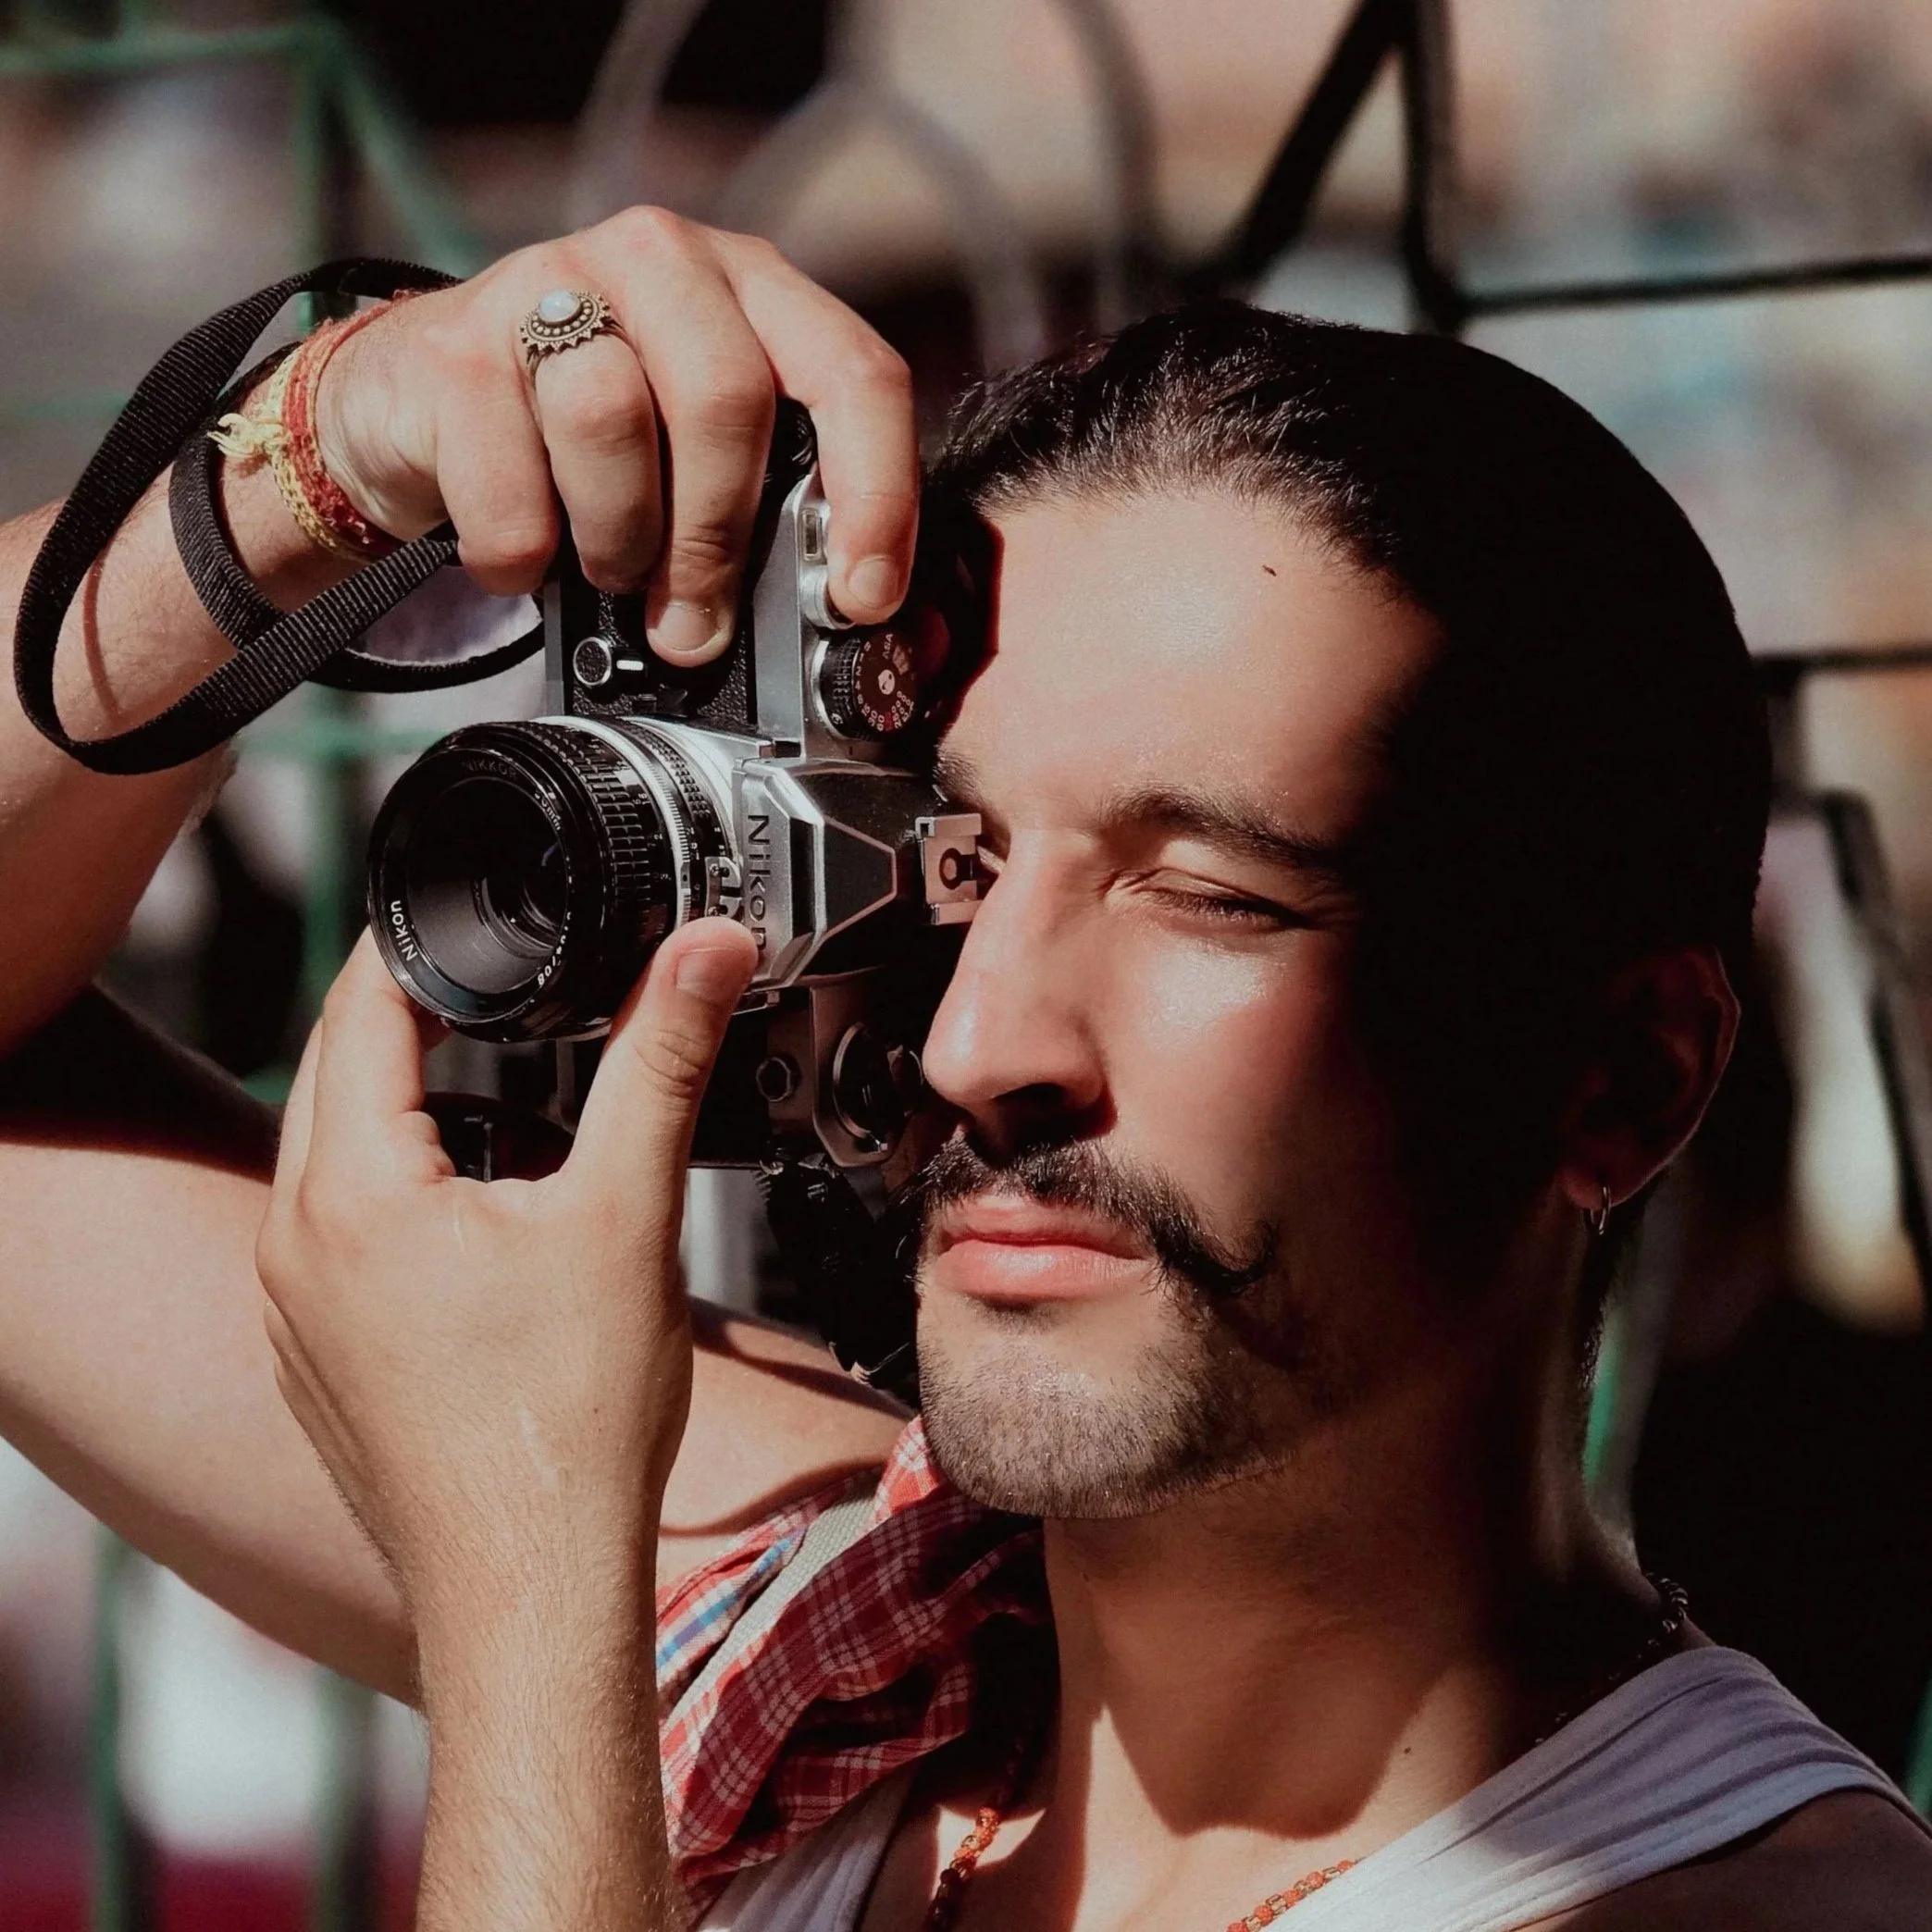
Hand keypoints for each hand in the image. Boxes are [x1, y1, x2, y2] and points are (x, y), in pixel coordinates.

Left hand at [255, 918, 757, 1643]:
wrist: (531, 1590)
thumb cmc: (568, 1430)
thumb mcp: (627, 1213)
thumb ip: (660, 1063)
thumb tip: (704, 953)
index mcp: (352, 1195)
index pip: (358, 1011)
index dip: (408, 944)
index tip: (463, 911)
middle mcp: (295, 1250)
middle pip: (332, 1078)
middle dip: (402, 1017)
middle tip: (486, 980)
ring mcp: (295, 1317)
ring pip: (328, 1161)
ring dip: (395, 1106)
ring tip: (489, 1080)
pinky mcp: (318, 1366)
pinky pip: (332, 1239)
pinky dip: (389, 1192)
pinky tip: (470, 1214)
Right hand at [314, 209, 918, 663]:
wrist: (414, 404)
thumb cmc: (583, 441)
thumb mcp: (696, 456)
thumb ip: (771, 509)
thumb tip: (842, 617)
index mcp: (751, 288)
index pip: (852, 372)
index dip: (874, 494)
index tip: (862, 596)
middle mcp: (660, 261)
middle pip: (728, 400)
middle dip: (719, 540)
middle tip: (696, 625)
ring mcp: (549, 284)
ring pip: (613, 422)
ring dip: (619, 541)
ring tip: (608, 570)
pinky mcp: (454, 346)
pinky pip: (511, 489)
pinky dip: (522, 556)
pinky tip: (524, 551)